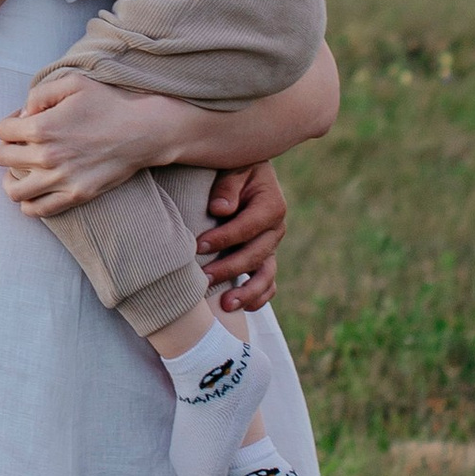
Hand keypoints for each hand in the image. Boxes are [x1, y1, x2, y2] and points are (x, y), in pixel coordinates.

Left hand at [0, 73, 181, 215]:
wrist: (143, 131)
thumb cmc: (108, 103)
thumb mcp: (72, 82)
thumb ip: (39, 94)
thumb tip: (24, 114)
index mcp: (41, 127)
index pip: (1, 131)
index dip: (10, 123)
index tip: (23, 122)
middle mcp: (46, 156)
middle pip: (2, 157)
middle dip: (8, 146)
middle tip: (24, 143)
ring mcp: (60, 180)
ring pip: (12, 190)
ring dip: (11, 178)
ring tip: (23, 169)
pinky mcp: (74, 196)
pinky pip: (36, 210)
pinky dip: (28, 202)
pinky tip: (35, 189)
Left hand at [198, 158, 286, 312]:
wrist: (243, 172)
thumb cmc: (234, 168)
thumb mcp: (233, 167)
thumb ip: (228, 185)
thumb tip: (220, 209)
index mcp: (271, 205)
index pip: (248, 226)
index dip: (224, 238)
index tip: (198, 246)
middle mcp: (276, 229)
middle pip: (255, 255)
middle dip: (229, 268)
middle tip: (203, 278)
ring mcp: (271, 246)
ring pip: (266, 275)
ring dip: (247, 292)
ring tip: (226, 304)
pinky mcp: (264, 258)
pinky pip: (268, 283)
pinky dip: (258, 297)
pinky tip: (240, 308)